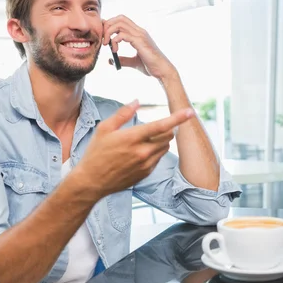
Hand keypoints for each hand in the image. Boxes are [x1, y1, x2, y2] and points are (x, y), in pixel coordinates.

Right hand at [73, 100, 193, 199]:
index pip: (162, 125)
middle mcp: (143, 152)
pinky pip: (158, 158)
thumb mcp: (104, 129)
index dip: (178, 117)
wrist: (92, 181)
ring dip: (161, 140)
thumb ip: (123, 114)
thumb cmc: (96, 153)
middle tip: (156, 126)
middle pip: (168, 136)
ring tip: (146, 139)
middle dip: (167, 128)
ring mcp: (146, 164)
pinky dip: (155, 152)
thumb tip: (137, 101)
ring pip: (165, 147)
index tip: (190, 111)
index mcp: (133, 138)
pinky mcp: (146, 173)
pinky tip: (141, 152)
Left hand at [102, 15, 176, 80]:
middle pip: (120, 18)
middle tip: (104, 39)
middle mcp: (139, 31)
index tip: (104, 35)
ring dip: (109, 32)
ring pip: (119, 24)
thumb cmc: (151, 66)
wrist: (162, 71)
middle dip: (108, 25)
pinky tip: (115, 50)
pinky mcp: (139, 41)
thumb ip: (123, 59)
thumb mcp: (133, 62)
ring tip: (107, 44)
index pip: (122, 20)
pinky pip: (122, 35)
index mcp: (138, 33)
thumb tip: (111, 60)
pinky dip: (114, 41)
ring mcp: (140, 35)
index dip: (111, 24)